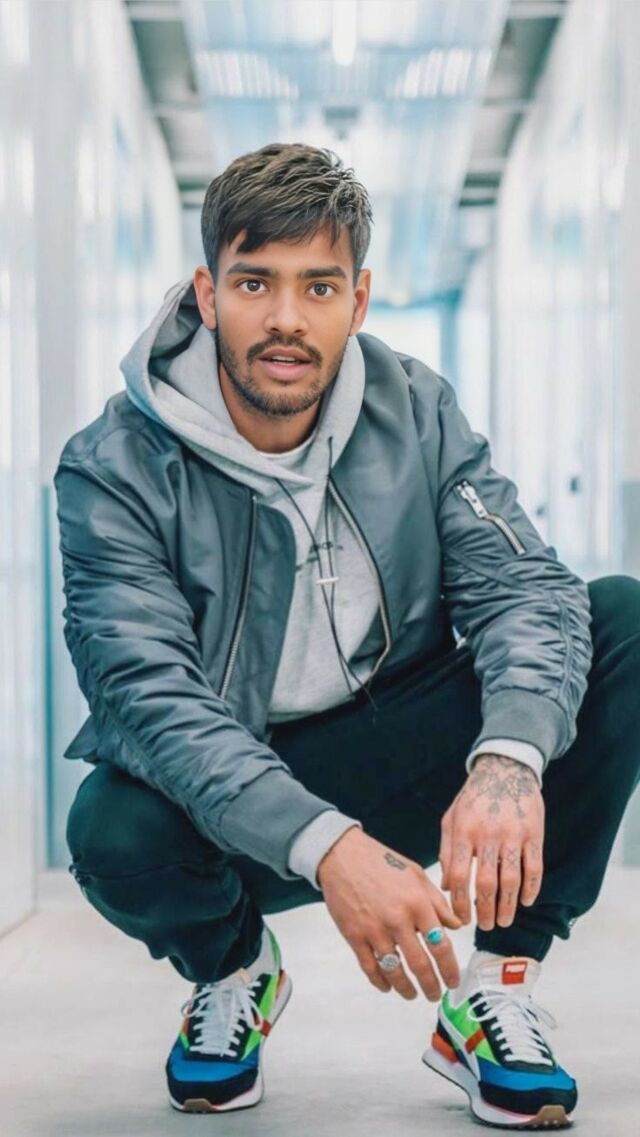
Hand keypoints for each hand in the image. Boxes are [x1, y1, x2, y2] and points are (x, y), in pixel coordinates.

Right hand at [316, 827, 462, 1000]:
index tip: (453, 981)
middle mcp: (398, 919)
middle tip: (435, 994)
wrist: (342, 855)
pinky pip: (370, 968)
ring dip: (407, 988)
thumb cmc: (381, 862)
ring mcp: (374, 930)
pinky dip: (381, 981)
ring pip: (395, 971)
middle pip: (420, 965)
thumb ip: (437, 902)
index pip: (440, 945)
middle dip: (431, 985)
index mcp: (417, 903)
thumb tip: (456, 926)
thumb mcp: (416, 874)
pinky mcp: (354, 936)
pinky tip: (388, 986)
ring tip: (414, 994)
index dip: (450, 968)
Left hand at [438, 754, 543, 930]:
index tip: (461, 920)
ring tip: (504, 921)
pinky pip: (534, 867)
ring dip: (508, 906)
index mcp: (463, 831)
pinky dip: (531, 888)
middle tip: (485, 926)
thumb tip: (445, 887)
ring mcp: (513, 835)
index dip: (458, 902)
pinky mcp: (534, 834)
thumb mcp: (451, 818)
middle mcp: (487, 835)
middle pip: (485, 883)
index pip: (457, 874)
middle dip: (484, 910)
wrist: (505, 769)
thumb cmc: (473, 798)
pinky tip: (526, 902)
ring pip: (511, 879)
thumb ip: (446, 851)